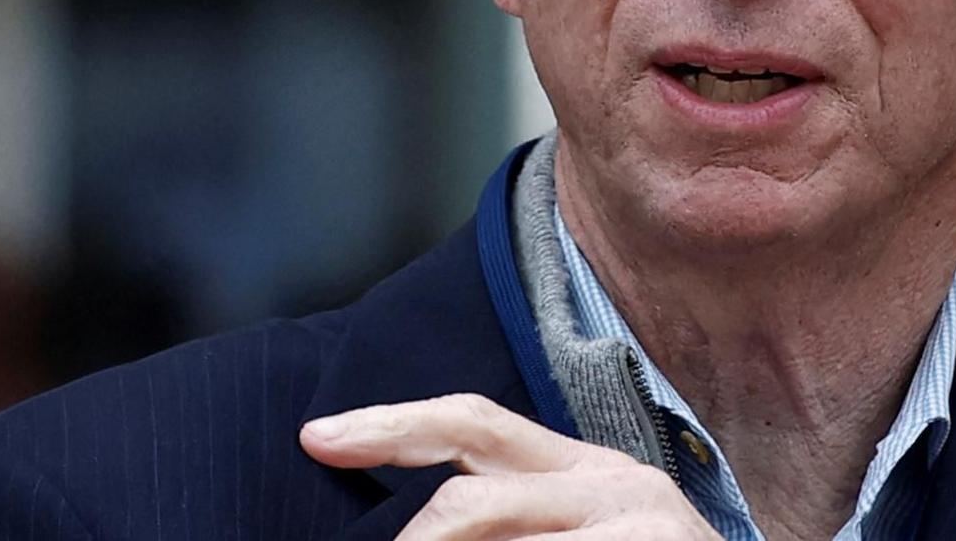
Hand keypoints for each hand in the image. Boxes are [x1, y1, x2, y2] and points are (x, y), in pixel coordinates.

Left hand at [301, 393, 722, 539]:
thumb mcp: (590, 535)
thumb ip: (522, 520)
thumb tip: (423, 525)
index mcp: (590, 472)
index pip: (476, 425)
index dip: (391, 426)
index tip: (315, 438)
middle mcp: (617, 490)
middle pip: (470, 498)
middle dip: (410, 540)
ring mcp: (639, 532)